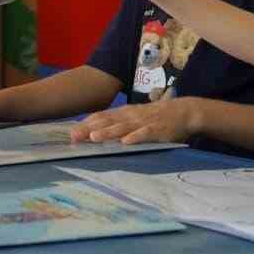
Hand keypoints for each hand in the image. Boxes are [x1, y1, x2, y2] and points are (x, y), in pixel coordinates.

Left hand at [70, 98, 197, 144]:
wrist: (184, 111)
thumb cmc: (156, 117)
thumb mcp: (134, 117)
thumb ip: (117, 123)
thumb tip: (95, 131)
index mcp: (124, 113)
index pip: (101, 116)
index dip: (85, 123)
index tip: (70, 132)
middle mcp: (131, 116)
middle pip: (107, 122)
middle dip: (90, 129)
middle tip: (74, 136)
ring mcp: (144, 122)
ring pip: (123, 127)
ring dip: (108, 132)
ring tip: (94, 137)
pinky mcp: (157, 130)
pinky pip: (145, 134)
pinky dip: (135, 137)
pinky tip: (126, 142)